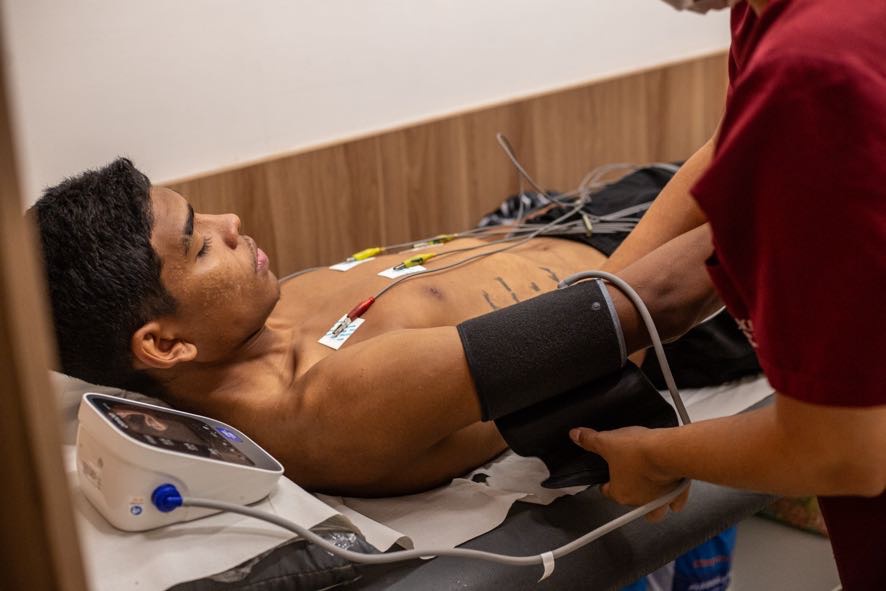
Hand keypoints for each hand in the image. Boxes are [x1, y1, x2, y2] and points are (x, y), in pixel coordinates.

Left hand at [570, 426, 688, 521]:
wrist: (667, 452)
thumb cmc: (639, 451)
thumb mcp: (608, 441)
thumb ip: (590, 440)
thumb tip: (576, 435)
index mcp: (621, 493)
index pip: (608, 492)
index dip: (606, 483)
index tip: (607, 477)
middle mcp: (641, 501)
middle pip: (632, 502)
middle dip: (631, 494)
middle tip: (631, 478)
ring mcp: (661, 499)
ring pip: (656, 509)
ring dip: (654, 503)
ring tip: (653, 490)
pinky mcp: (678, 493)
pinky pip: (676, 502)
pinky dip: (676, 497)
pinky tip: (675, 487)